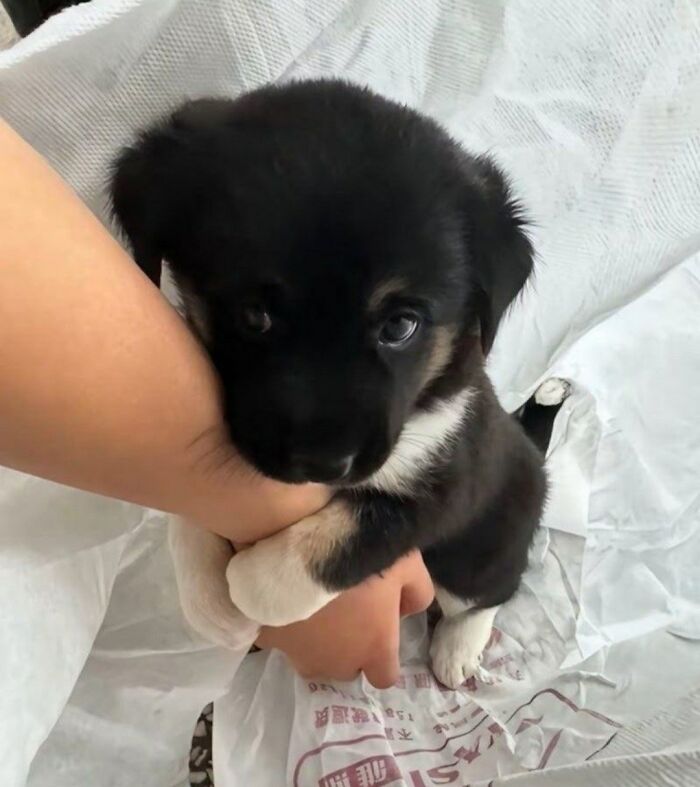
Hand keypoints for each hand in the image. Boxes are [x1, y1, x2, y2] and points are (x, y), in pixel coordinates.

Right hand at [254, 551, 433, 687]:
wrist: (304, 542)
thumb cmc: (364, 558)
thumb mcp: (410, 566)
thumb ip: (418, 594)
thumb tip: (407, 610)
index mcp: (374, 650)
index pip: (384, 677)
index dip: (382, 656)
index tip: (378, 630)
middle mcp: (337, 663)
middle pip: (346, 668)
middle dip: (348, 649)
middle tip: (346, 612)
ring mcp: (299, 654)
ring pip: (312, 659)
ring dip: (316, 643)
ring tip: (314, 607)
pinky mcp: (268, 640)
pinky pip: (279, 639)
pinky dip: (284, 626)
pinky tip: (287, 599)